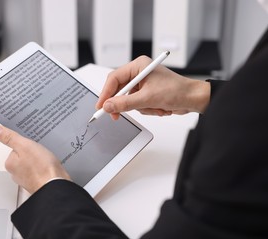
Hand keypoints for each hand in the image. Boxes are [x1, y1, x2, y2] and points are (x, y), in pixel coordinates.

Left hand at [0, 125, 70, 193]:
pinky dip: (44, 168)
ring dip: (40, 161)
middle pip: (24, 155)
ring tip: (46, 161)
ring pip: (32, 163)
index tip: (32, 146)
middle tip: (41, 154)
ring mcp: (27, 179)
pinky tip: (50, 167)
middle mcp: (16, 173)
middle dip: (33, 153)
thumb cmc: (42, 168)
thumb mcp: (25, 146)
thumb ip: (10, 137)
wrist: (56, 185)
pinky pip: (40, 170)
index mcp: (10, 163)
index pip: (16, 147)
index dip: (26, 144)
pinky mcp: (37, 182)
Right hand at [96, 55, 210, 119]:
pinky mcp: (147, 93)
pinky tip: (158, 108)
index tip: (101, 106)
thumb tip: (108, 106)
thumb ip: (125, 103)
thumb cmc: (177, 91)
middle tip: (116, 115)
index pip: (114, 78)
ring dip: (140, 108)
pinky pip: (137, 104)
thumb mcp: (148, 98)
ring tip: (155, 107)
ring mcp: (143, 84)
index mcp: (139, 66)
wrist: (193, 99)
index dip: (106, 93)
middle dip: (123, 104)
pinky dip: (146, 109)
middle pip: (119, 90)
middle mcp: (139, 73)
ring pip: (128, 100)